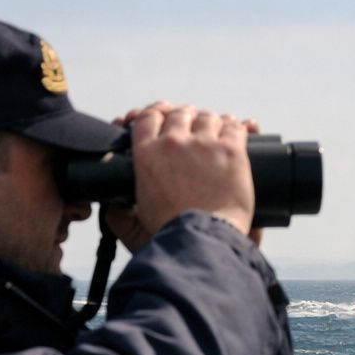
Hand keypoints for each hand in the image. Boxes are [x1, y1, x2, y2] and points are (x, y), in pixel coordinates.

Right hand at [104, 103, 255, 246]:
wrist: (202, 241)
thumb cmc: (171, 237)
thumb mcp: (135, 226)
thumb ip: (119, 216)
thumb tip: (113, 207)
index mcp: (146, 154)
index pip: (148, 117)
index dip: (157, 112)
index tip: (165, 114)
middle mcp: (172, 143)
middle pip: (180, 114)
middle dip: (188, 117)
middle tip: (194, 124)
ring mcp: (203, 144)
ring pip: (208, 117)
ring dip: (212, 122)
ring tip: (218, 129)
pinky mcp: (230, 151)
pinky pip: (234, 127)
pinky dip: (238, 127)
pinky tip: (241, 130)